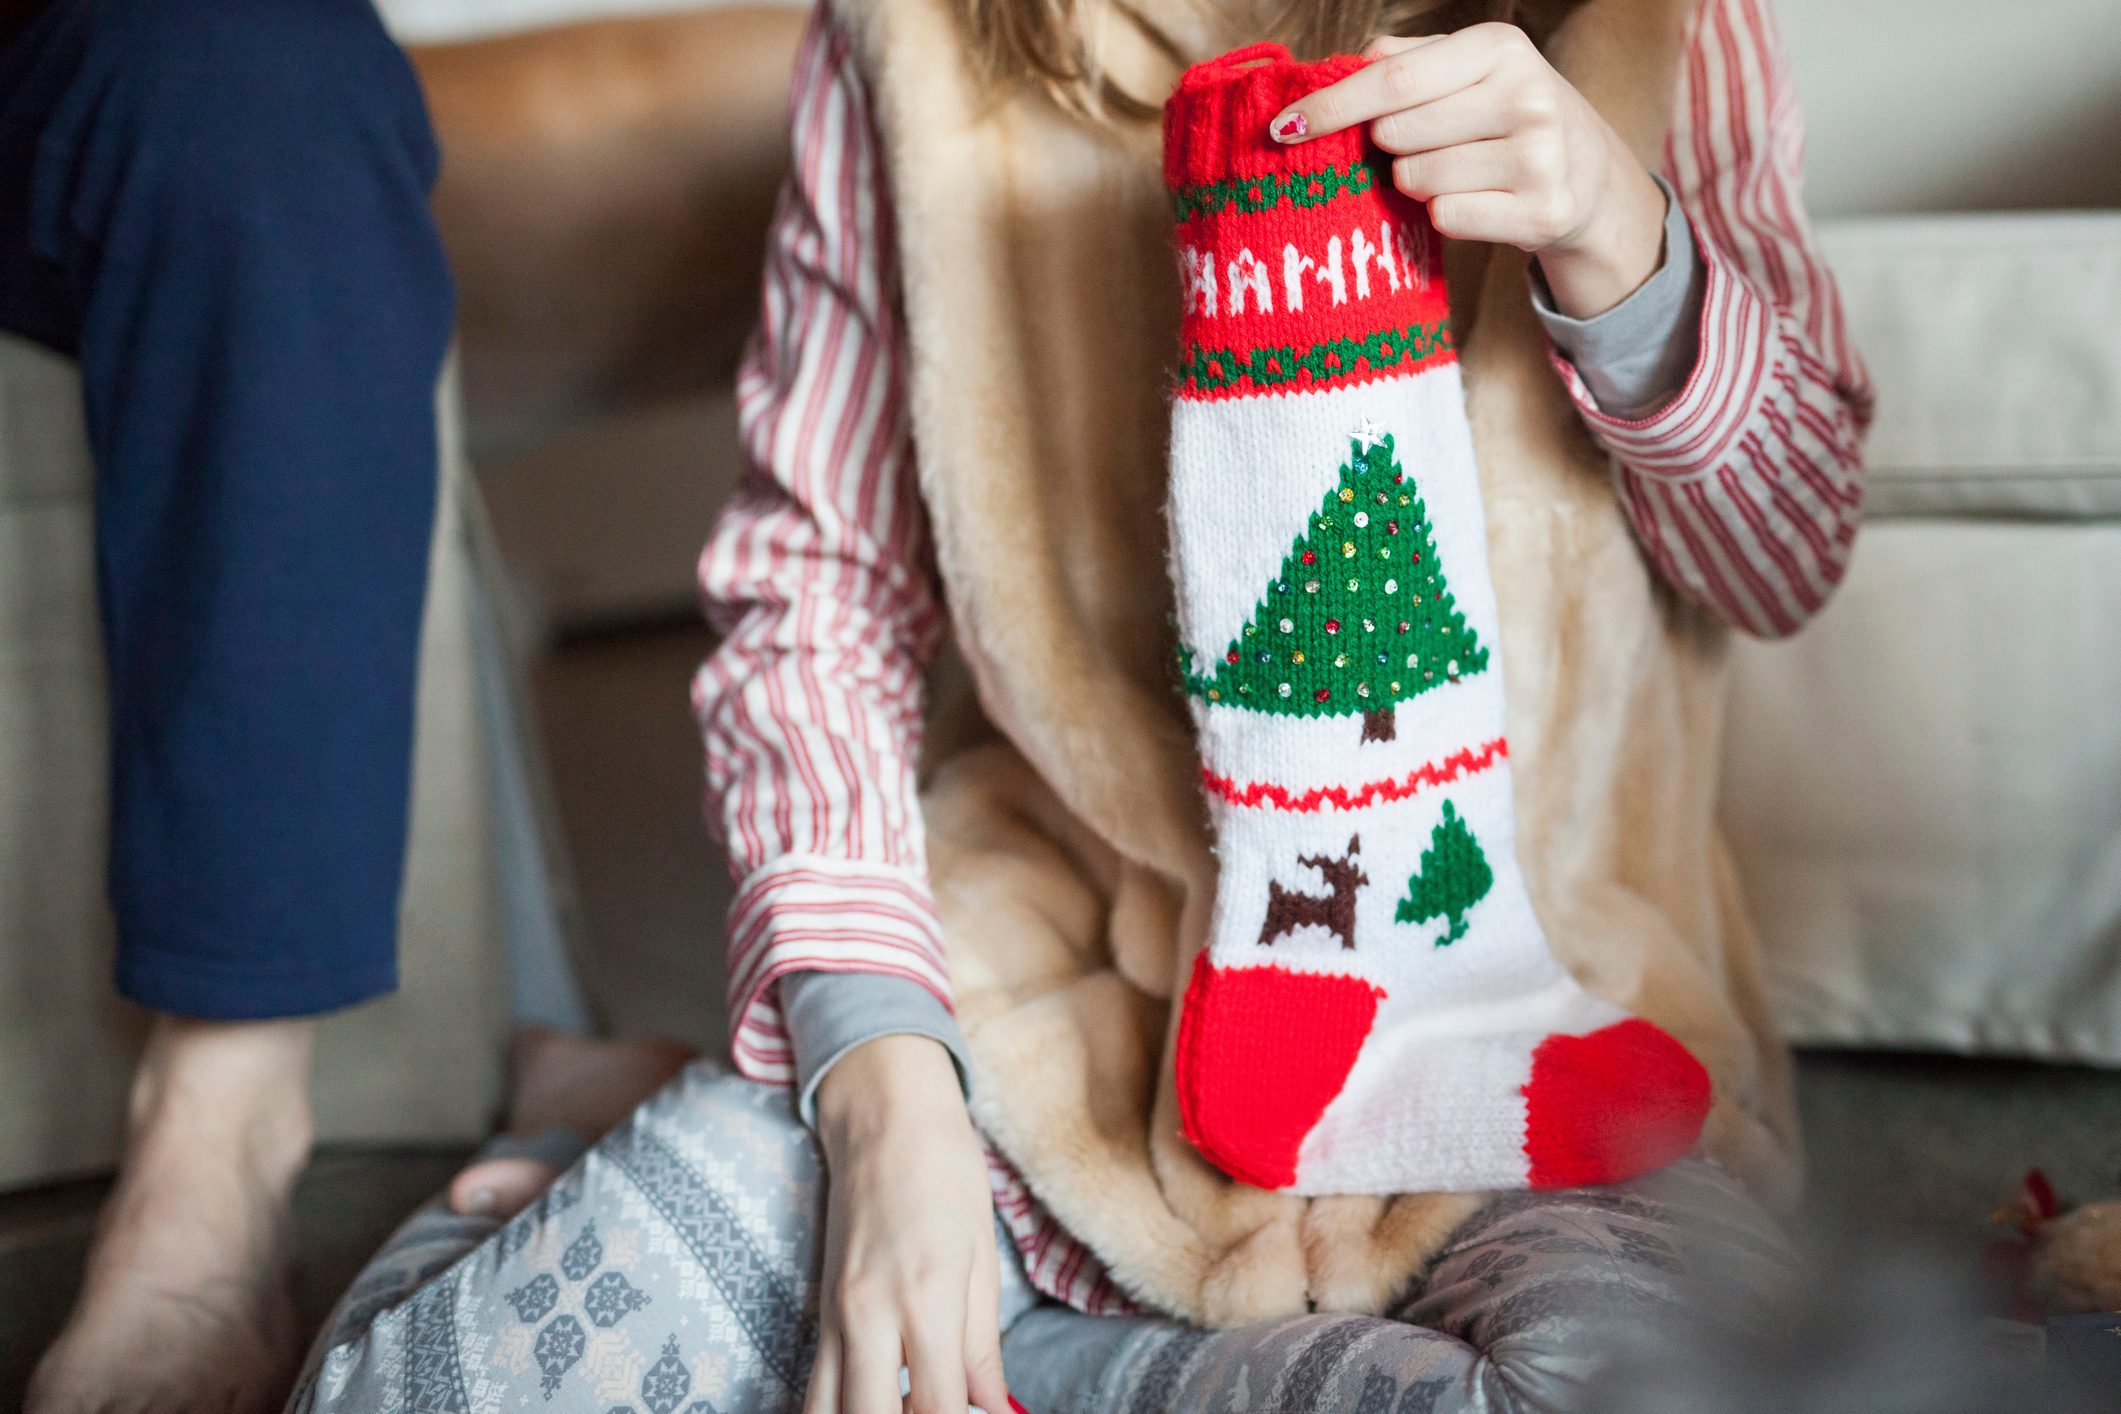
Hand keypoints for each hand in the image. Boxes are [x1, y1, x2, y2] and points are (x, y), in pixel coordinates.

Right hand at [806, 1035, 1011, 1413]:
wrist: (885, 1118)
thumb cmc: (947, 1174)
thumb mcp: (983, 1257)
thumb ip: (983, 1345)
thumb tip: (994, 1408)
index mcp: (929, 1298)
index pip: (940, 1408)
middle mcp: (871, 1314)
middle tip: (941, 1413)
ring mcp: (835, 1315)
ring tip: (902, 1406)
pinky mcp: (819, 1312)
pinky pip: (816, 1386)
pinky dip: (840, 1407)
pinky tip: (873, 1401)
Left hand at [1269, 25, 1668, 318]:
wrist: (1588, 173)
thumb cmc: (1506, 114)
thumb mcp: (1469, 69)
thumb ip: (1404, 59)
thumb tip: (1340, 66)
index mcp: (1499, 48)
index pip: (1390, 79)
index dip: (1331, 105)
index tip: (1283, 126)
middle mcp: (1526, 96)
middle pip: (1395, 135)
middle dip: (1393, 146)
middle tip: (1432, 142)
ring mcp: (1538, 157)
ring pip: (1416, 180)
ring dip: (1419, 182)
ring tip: (1463, 168)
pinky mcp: (1541, 212)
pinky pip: (1444, 218)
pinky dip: (1446, 214)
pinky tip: (1481, 199)